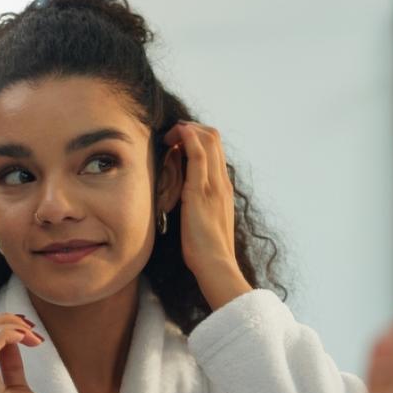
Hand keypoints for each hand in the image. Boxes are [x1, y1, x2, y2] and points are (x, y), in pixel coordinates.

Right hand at [0, 313, 52, 392]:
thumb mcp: (16, 387)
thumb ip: (9, 364)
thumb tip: (12, 339)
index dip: (0, 326)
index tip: (27, 330)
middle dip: (5, 321)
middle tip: (31, 329)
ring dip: (10, 326)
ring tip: (33, 336)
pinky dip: (7, 334)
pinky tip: (25, 339)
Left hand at [163, 121, 250, 309]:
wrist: (215, 264)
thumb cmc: (207, 250)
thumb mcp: (204, 221)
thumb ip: (199, 205)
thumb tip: (184, 197)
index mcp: (223, 189)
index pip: (216, 150)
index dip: (197, 137)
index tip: (178, 142)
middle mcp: (221, 182)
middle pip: (214, 138)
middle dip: (191, 128)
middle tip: (171, 135)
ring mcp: (213, 185)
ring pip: (208, 140)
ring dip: (187, 130)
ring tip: (169, 135)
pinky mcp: (200, 191)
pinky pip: (198, 155)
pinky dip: (188, 138)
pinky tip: (177, 134)